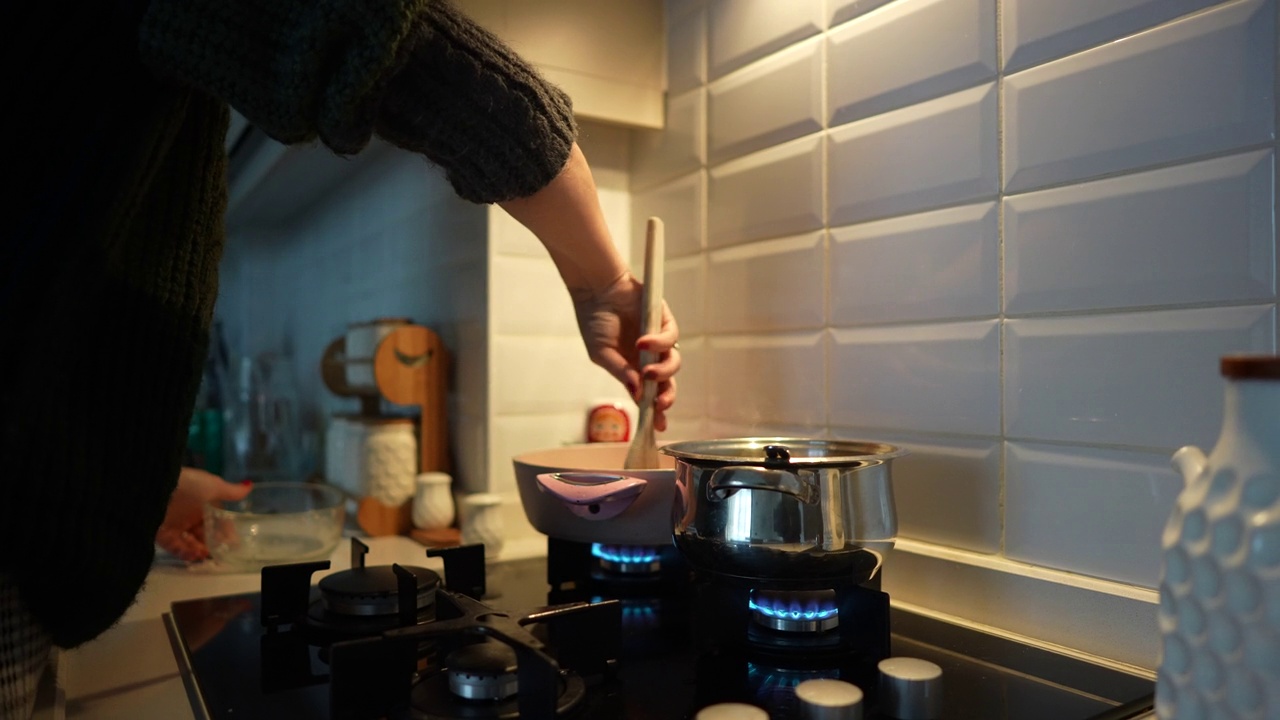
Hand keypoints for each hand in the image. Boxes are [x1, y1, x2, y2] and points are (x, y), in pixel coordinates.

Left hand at [156, 467, 252, 561]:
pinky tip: (194, 556)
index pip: (217, 520)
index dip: (226, 531)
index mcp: (203, 503)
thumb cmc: (190, 487)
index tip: (233, 543)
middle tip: (220, 553)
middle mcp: (190, 515)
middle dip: (213, 543)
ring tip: (206, 555)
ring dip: (200, 550)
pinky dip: (185, 553)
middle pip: (204, 533)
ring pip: (191, 542)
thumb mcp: (214, 487)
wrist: (157, 491)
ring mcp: (176, 525)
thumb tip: (250, 485)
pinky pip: (176, 547)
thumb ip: (232, 492)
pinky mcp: (163, 535)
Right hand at [574, 272, 679, 430]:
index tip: (659, 426)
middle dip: (666, 397)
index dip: (656, 410)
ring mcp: (658, 340)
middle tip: (660, 404)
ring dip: (662, 372)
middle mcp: (650, 358)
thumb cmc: (595, 322)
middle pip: (667, 383)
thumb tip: (636, 393)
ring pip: (673, 363)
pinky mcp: (664, 321)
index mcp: (634, 369)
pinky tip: (642, 343)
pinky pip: (670, 337)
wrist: (596, 290)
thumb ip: (620, 373)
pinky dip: (659, 343)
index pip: (650, 394)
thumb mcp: (602, 354)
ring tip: (647, 372)